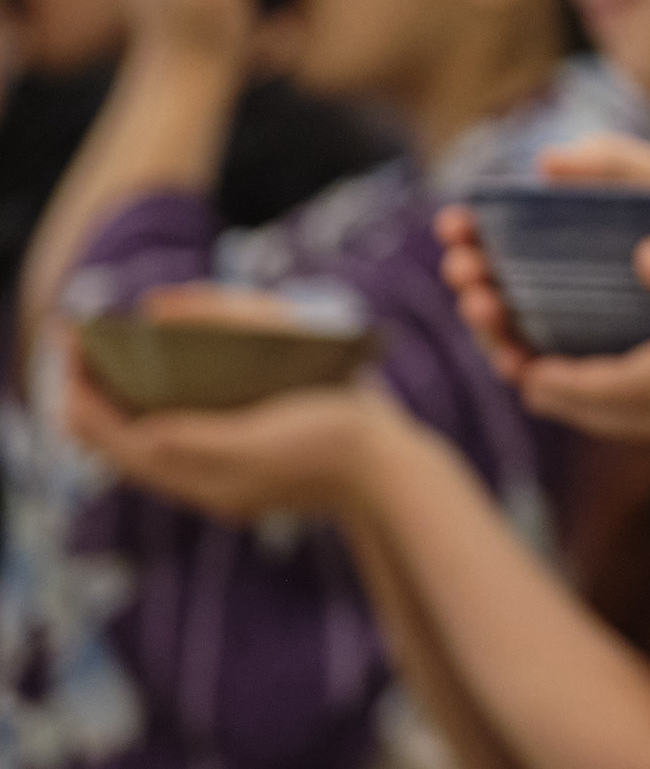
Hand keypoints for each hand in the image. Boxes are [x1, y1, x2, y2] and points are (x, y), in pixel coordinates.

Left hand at [63, 343, 398, 520]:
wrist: (389, 468)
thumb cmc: (333, 440)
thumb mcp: (260, 437)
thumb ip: (195, 439)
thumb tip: (138, 430)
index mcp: (207, 478)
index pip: (125, 441)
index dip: (90, 400)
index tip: (69, 352)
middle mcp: (211, 486)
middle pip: (131, 448)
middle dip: (98, 404)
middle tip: (73, 356)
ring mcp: (232, 483)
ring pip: (156, 451)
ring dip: (125, 415)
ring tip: (101, 379)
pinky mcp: (254, 472)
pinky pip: (188, 449)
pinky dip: (163, 423)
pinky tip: (164, 404)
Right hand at [437, 135, 649, 380]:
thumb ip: (612, 161)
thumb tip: (546, 163)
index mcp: (561, 237)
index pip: (498, 235)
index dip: (469, 229)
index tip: (454, 223)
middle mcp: (556, 286)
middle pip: (493, 284)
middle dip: (469, 276)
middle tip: (465, 268)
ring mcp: (571, 330)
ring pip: (511, 333)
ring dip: (488, 322)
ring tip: (485, 304)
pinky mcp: (597, 370)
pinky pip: (551, 379)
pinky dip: (529, 371)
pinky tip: (521, 362)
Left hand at [515, 215, 649, 439]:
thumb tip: (641, 261)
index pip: (610, 389)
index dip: (553, 379)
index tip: (509, 360)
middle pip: (616, 412)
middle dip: (556, 385)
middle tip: (509, 356)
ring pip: (646, 415)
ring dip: (594, 392)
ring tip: (555, 362)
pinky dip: (638, 391)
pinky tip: (638, 360)